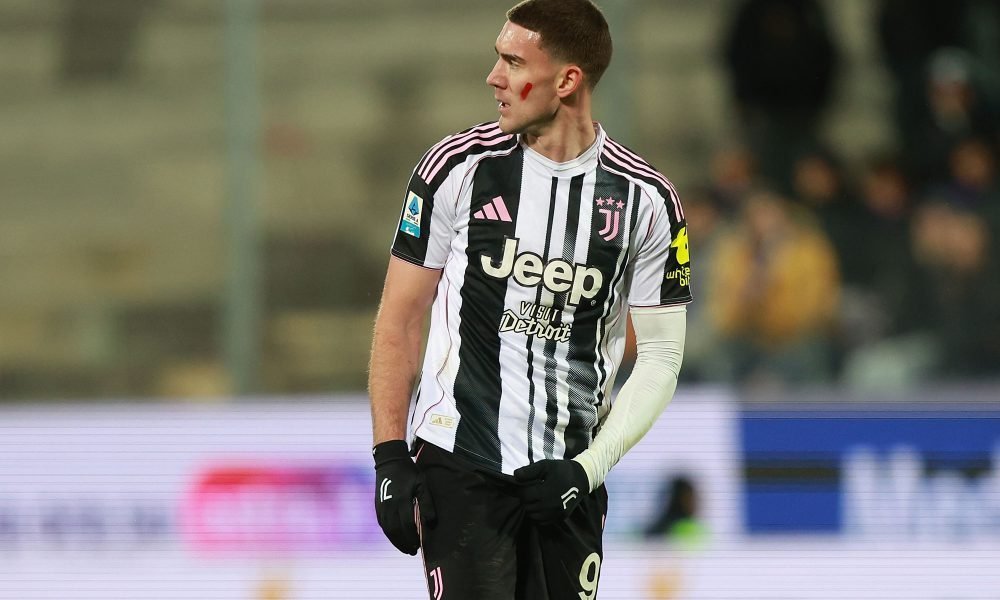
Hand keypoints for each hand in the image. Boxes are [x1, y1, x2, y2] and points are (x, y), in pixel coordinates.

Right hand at [373, 440, 436, 554]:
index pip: (407, 525)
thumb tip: (431, 522)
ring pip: (388, 530)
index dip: (413, 537)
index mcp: (401, 501)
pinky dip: (389, 534)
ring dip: (396, 541)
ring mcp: (381, 507)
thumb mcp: (422, 484)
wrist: (389, 461)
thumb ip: (427, 503)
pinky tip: (395, 538)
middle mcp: (389, 506)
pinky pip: (382, 524)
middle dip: (404, 543)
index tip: (419, 545)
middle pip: (396, 531)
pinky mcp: (377, 506)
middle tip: (412, 551)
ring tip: (405, 548)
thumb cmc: (409, 472)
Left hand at [513, 459, 589, 522]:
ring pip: (533, 516)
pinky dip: (538, 515)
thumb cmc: (561, 470)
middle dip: (526, 499)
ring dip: (531, 508)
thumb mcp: (545, 465)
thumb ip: (529, 471)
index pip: (524, 496)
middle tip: (530, 492)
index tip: (525, 486)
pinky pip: (542, 521)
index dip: (521, 490)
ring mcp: (556, 513)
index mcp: (545, 492)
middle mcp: (550, 505)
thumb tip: (515, 475)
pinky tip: (542, 506)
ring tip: (535, 499)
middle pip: (527, 507)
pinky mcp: (560, 517)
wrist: (581, 478)